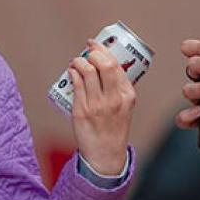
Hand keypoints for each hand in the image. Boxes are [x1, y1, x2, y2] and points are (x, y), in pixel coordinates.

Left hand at [69, 40, 136, 175]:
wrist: (105, 154)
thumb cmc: (114, 127)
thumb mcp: (125, 106)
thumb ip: (119, 87)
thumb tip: (104, 64)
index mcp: (128, 96)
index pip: (117, 65)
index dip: (104, 50)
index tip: (96, 44)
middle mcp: (114, 99)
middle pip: (104, 64)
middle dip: (93, 52)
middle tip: (88, 50)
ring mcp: (97, 105)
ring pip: (87, 72)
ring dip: (79, 61)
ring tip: (77, 61)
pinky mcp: (81, 111)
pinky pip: (76, 84)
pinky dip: (72, 73)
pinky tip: (71, 71)